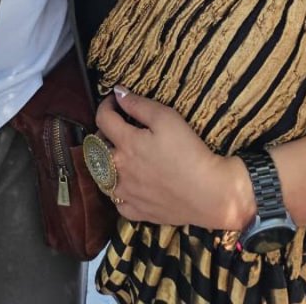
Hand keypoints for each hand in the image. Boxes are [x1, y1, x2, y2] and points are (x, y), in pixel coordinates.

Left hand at [93, 89, 249, 230]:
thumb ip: (138, 104)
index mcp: (125, 144)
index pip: (103, 119)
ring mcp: (126, 194)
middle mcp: (119, 169)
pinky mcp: (136, 212)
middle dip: (104, 133)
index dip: (106, 104)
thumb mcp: (167, 118)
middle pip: (97, 148)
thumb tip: (117, 93)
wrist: (209, 193)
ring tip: (122, 156)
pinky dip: (120, 190)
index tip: (115, 100)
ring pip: (103, 176)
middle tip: (120, 127)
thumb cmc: (189, 152)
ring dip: (107, 163)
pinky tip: (131, 184)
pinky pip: (118, 201)